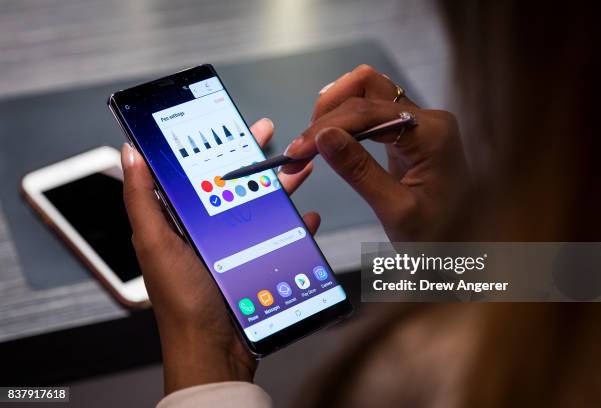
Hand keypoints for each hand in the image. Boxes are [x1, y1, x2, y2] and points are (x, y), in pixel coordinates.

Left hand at [121, 118, 319, 393]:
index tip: (229, 122)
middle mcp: (209, 229)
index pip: (198, 172)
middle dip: (253, 156)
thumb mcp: (156, 245)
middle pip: (234, 183)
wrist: (214, 350)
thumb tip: (128, 154)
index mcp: (181, 220)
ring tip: (299, 166)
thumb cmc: (182, 302)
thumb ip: (141, 200)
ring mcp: (236, 245)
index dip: (213, 144)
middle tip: (271, 134)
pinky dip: (295, 225)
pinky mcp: (257, 263)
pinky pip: (281, 237)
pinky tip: (306, 216)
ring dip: (280, 184)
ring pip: (261, 204)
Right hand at [283, 65, 469, 240]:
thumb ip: (359, 171)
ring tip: (311, 142)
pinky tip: (329, 141)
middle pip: (367, 88)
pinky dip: (345, 123)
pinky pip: (372, 113)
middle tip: (303, 145)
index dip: (327, 126)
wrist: (465, 248)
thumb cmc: (440, 237)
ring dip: (335, 112)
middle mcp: (428, 120)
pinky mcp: (409, 134)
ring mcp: (420, 124)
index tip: (298, 150)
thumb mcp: (396, 210)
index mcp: (432, 134)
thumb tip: (323, 137)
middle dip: (328, 112)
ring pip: (367, 95)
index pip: (368, 111)